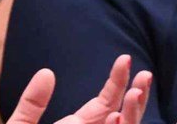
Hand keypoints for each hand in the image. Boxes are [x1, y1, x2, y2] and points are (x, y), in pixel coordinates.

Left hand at [9, 57, 151, 123]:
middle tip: (144, 74)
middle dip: (136, 97)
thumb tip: (47, 73)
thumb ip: (32, 103)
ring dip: (132, 115)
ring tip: (136, 93)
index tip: (126, 60)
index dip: (118, 82)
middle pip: (122, 116)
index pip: (105, 102)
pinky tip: (116, 117)